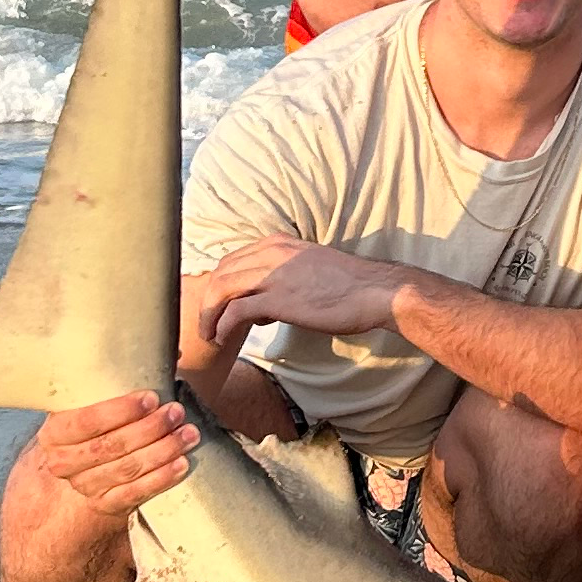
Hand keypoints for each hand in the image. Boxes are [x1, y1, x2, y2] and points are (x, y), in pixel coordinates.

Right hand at [26, 390, 200, 516]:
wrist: (85, 465)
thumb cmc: (99, 422)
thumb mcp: (95, 400)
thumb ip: (119, 380)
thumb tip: (171, 350)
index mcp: (55, 431)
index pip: (86, 421)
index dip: (121, 410)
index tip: (152, 398)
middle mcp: (63, 462)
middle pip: (111, 446)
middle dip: (150, 428)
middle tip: (177, 412)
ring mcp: (83, 486)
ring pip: (127, 469)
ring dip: (163, 451)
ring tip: (189, 433)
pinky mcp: (105, 504)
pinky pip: (135, 494)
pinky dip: (161, 479)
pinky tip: (181, 464)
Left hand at [194, 239, 408, 365]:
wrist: (375, 291)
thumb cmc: (349, 285)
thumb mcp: (309, 268)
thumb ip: (283, 277)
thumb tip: (263, 306)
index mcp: (278, 243)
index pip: (232, 260)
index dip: (218, 284)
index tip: (216, 305)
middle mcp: (271, 253)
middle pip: (220, 273)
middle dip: (206, 300)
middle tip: (206, 322)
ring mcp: (273, 274)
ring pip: (220, 289)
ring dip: (208, 314)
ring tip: (209, 333)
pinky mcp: (278, 298)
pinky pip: (235, 311)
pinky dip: (222, 326)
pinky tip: (222, 338)